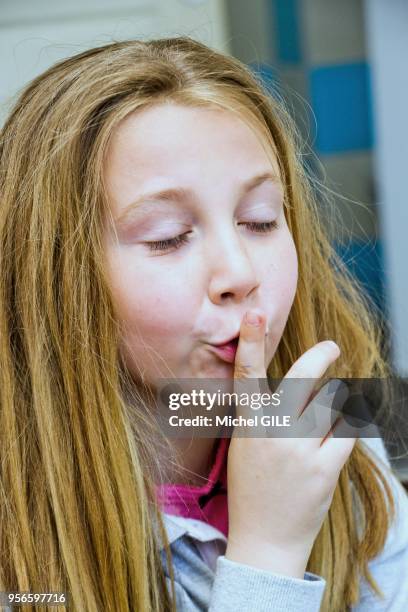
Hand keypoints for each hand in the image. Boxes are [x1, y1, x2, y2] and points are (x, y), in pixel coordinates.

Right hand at [225, 308, 356, 577]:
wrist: (264, 540)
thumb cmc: (252, 489)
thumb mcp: (244, 447)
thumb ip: (260, 416)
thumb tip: (290, 387)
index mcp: (248, 426)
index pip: (246, 377)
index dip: (249, 342)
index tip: (253, 315)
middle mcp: (273, 433)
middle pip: (303, 379)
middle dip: (321, 356)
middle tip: (331, 348)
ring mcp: (299, 451)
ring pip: (332, 402)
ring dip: (338, 399)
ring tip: (334, 408)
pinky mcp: (324, 470)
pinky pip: (347, 431)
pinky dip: (349, 424)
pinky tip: (346, 425)